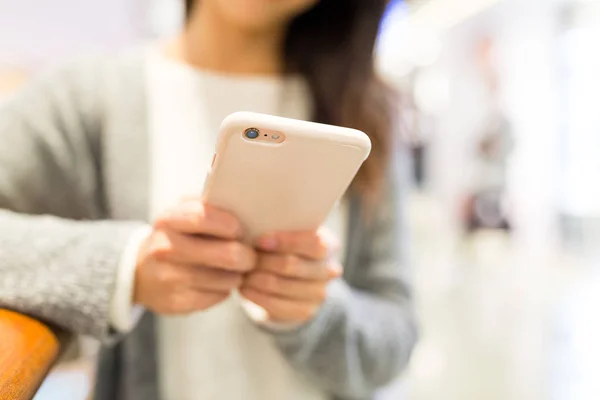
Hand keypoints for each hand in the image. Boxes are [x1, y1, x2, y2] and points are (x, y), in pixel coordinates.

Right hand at [134, 199, 256, 313]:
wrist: (140, 273)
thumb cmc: (175, 238)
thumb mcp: (182, 214)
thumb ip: (209, 208)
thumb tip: (248, 210)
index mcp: (168, 220)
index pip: (204, 217)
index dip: (231, 224)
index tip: (241, 230)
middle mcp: (165, 249)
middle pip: (228, 254)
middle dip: (248, 255)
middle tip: (250, 255)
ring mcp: (170, 278)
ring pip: (228, 278)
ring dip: (238, 274)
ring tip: (233, 268)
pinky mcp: (178, 302)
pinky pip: (219, 295)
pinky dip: (225, 289)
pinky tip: (217, 282)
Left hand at [241, 229, 341, 323]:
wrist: (292, 283)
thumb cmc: (284, 249)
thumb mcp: (288, 234)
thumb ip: (280, 224)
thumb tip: (255, 217)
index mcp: (328, 245)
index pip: (312, 242)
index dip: (284, 241)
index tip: (259, 240)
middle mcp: (329, 270)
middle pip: (291, 265)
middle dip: (263, 260)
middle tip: (241, 257)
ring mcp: (319, 293)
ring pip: (280, 285)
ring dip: (255, 278)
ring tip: (239, 271)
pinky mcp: (305, 312)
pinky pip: (276, 305)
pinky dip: (256, 296)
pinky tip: (244, 289)